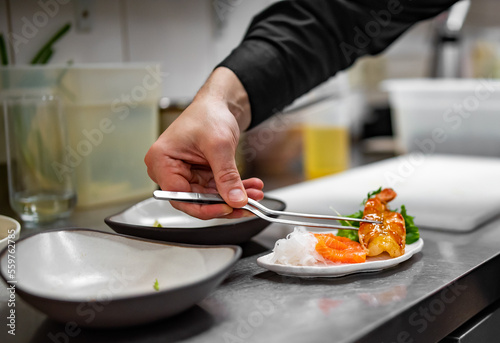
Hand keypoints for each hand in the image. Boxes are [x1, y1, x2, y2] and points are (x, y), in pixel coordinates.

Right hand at [145, 67, 263, 218]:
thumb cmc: (208, 114)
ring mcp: (183, 174)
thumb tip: (235, 200)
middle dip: (224, 203)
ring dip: (232, 196)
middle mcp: (168, 170)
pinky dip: (232, 189)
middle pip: (195, 200)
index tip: (227, 208)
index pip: (179, 196)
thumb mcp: (219, 146)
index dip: (204, 207)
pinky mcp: (197, 175)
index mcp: (161, 161)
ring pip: (208, 197)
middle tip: (247, 204)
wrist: (218, 104)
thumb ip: (226, 176)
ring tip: (253, 193)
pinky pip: (215, 189)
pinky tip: (249, 187)